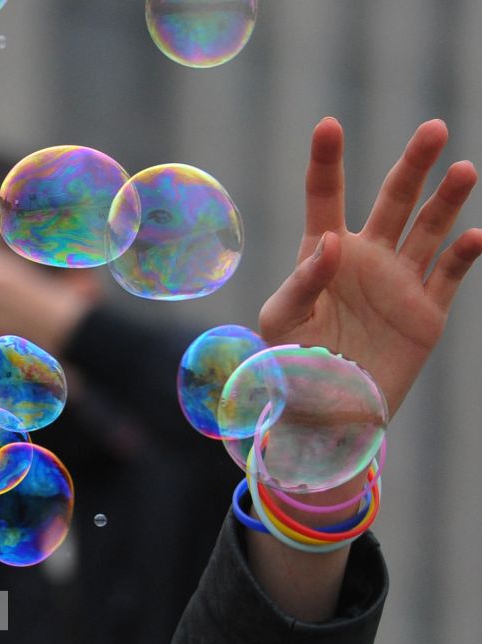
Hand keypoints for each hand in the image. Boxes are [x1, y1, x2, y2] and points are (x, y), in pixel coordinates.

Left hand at [259, 117, 480, 417]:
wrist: (323, 416)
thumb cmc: (290, 368)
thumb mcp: (281, 323)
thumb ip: (302, 280)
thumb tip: (332, 241)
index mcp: (322, 257)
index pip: (324, 200)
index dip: (326, 163)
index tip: (328, 125)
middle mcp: (366, 261)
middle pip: (394, 201)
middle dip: (413, 165)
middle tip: (433, 129)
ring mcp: (399, 283)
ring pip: (429, 229)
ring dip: (447, 200)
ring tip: (463, 170)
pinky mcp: (425, 312)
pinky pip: (449, 275)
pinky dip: (463, 254)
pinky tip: (473, 237)